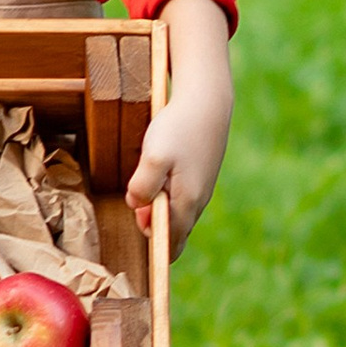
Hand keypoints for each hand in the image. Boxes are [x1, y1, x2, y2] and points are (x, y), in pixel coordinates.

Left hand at [125, 0, 232, 257]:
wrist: (208, 99)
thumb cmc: (180, 128)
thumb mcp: (154, 157)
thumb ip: (142, 187)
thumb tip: (137, 206)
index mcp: (187, 203)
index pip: (171, 245)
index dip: (152, 246)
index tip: (138, 233)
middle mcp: (198, 202)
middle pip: (174, 230)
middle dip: (153, 224)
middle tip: (139, 198)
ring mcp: (203, 188)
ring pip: (178, 212)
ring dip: (160, 206)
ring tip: (149, 180)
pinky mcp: (203, 175)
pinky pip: (183, 195)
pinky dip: (169, 192)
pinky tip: (162, 170)